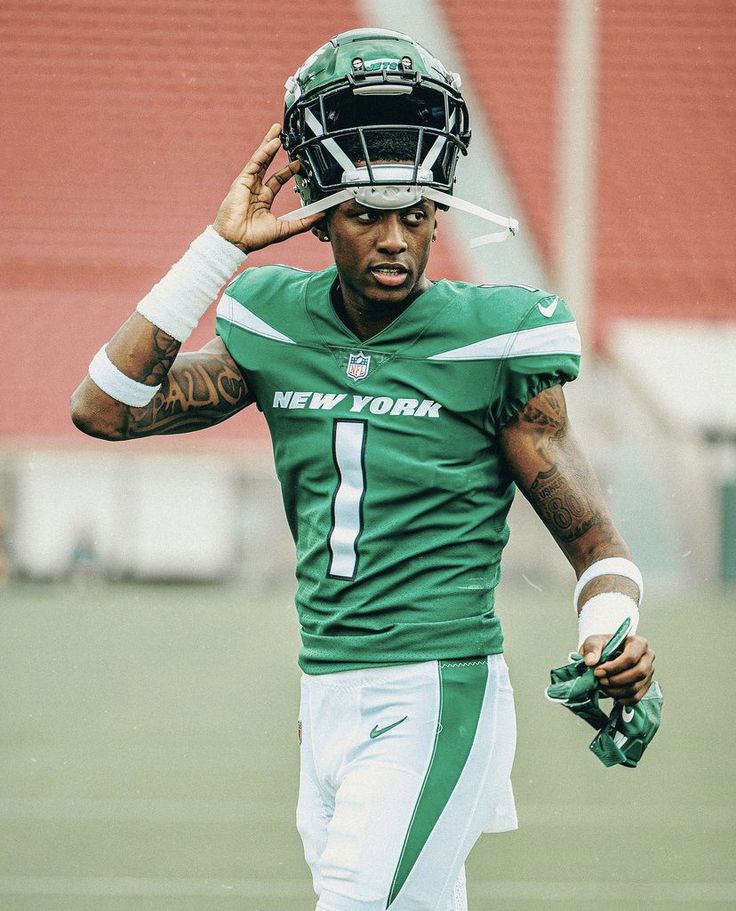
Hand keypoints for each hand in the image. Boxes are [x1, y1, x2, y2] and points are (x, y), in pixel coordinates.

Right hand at [212, 123, 321, 252]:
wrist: (236, 241)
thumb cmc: (254, 238)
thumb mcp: (284, 229)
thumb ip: (302, 222)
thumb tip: (320, 216)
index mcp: (264, 199)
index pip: (278, 180)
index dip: (288, 170)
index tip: (299, 163)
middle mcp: (255, 189)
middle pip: (267, 164)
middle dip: (276, 149)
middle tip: (284, 136)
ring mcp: (248, 183)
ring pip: (260, 159)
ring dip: (269, 144)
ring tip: (278, 130)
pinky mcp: (242, 181)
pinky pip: (255, 163)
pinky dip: (264, 152)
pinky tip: (273, 143)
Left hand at [581, 633, 654, 705]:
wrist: (607, 653)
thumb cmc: (604, 646)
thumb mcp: (594, 641)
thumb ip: (591, 648)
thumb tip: (591, 661)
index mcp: (638, 643)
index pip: (631, 657)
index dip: (614, 667)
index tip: (598, 672)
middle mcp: (647, 657)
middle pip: (638, 673)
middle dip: (617, 680)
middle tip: (600, 681)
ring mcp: (648, 672)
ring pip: (636, 687)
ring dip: (617, 691)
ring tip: (603, 687)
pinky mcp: (645, 685)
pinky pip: (636, 697)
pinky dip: (622, 699)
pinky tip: (610, 694)